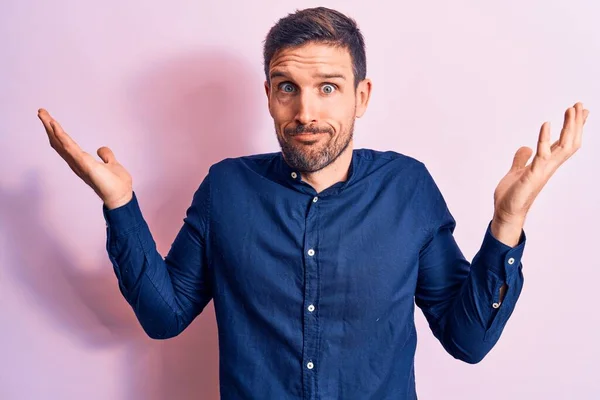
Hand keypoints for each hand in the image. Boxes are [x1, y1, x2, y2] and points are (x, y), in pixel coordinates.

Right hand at [38, 109, 132, 208]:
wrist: (122, 196)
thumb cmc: (117, 185)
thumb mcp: (112, 165)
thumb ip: (106, 156)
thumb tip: (101, 149)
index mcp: (82, 162)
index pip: (65, 145)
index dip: (57, 132)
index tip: (50, 119)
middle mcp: (76, 162)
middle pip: (58, 142)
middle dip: (49, 127)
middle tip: (41, 111)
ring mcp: (79, 163)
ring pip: (61, 142)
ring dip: (51, 127)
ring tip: (43, 114)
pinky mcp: (84, 164)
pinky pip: (70, 147)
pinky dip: (62, 136)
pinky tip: (55, 126)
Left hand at [493, 102, 588, 227]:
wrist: (505, 212)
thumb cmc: (512, 196)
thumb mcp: (517, 172)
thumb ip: (521, 159)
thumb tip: (526, 148)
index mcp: (546, 164)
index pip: (564, 143)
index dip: (573, 127)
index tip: (580, 111)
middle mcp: (549, 166)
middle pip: (570, 142)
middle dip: (576, 123)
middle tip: (579, 104)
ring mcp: (543, 170)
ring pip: (564, 146)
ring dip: (569, 127)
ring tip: (571, 109)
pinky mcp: (532, 175)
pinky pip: (542, 154)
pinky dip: (544, 138)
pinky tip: (546, 124)